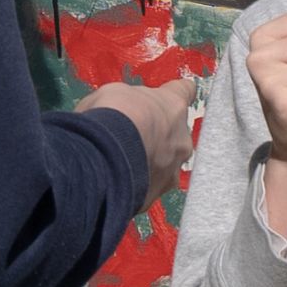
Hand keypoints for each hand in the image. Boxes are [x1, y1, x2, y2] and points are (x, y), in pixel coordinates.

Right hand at [82, 73, 197, 208]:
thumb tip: (124, 110)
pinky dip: (136, 184)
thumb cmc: (109, 117)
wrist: (102, 159)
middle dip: (157, 135)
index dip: (173, 94)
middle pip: (175, 134)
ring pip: (165, 164)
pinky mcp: (157, 194)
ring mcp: (172, 170)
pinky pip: (148, 187)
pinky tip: (116, 181)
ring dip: (149, 162)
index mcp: (173, 106)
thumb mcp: (114, 93)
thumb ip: (129, 102)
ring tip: (121, 163)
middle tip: (130, 137)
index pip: (184, 92)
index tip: (168, 95)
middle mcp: (182, 139)